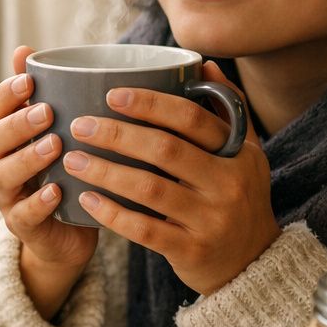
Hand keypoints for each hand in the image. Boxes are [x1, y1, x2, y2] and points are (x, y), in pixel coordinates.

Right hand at [0, 45, 97, 318]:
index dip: (5, 95)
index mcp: (7, 137)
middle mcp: (0, 165)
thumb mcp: (59, 130)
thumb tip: (25, 48)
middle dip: (17, 124)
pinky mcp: (24, 228)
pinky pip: (22, 216)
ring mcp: (9, 198)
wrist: (70, 233)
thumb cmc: (66, 172)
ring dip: (27, 159)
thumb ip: (46, 92)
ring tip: (55, 146)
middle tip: (47, 111)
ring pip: (2, 176)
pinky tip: (56, 192)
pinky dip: (38, 203)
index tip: (30, 80)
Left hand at [61, 61, 278, 295]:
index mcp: (238, 152)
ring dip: (105, 171)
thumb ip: (226, 109)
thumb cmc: (239, 196)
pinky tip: (86, 199)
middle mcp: (227, 184)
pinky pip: (144, 230)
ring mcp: (210, 220)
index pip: (192, 118)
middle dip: (117, 134)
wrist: (253, 262)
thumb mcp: (245, 153)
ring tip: (72, 160)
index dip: (150, 103)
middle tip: (79, 125)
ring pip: (149, 189)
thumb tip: (202, 64)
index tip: (111, 94)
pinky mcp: (191, 251)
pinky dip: (112, 213)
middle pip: (165, 150)